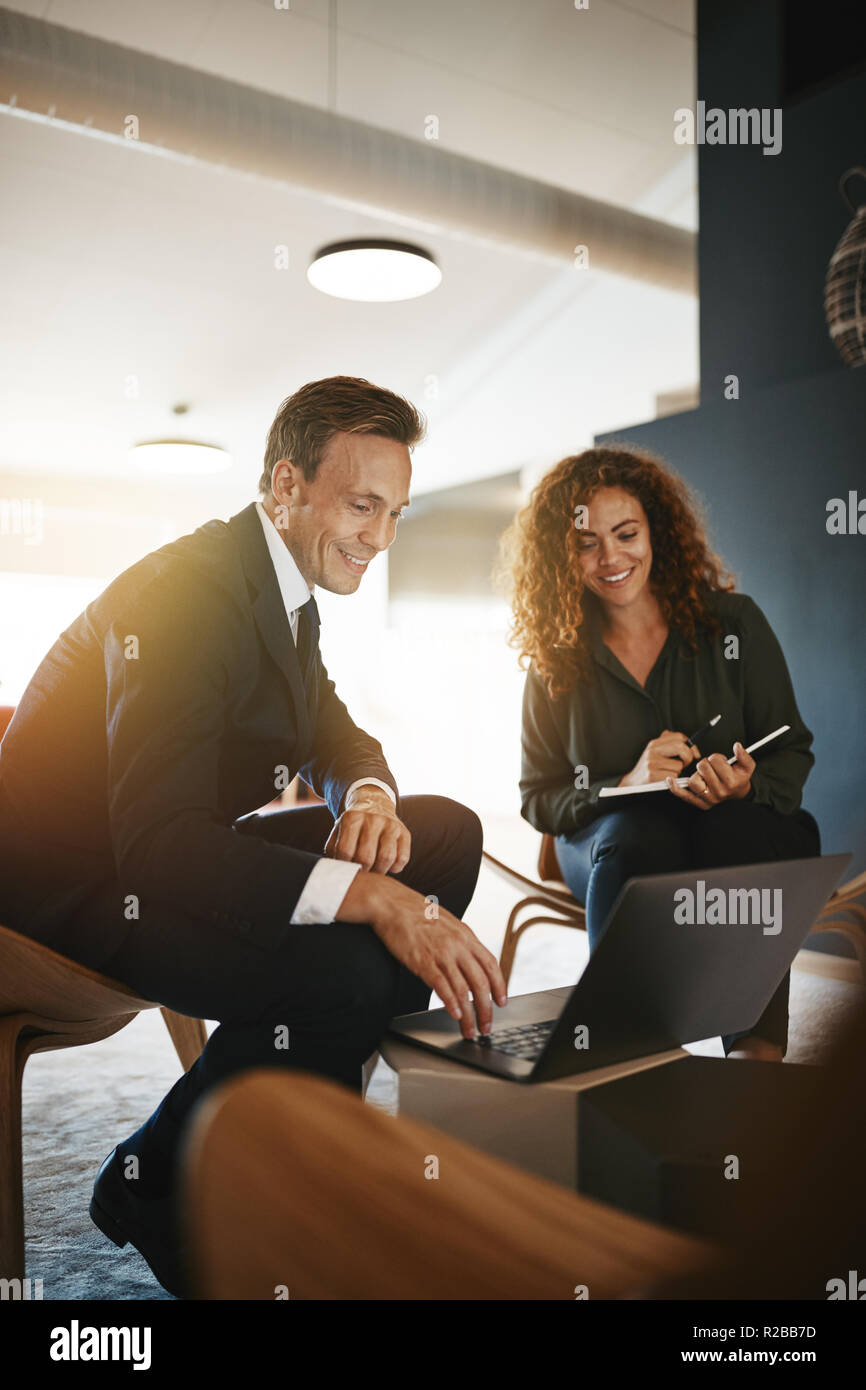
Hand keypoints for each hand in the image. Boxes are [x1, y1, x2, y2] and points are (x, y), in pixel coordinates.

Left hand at [324, 785, 410, 874]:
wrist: (375, 804)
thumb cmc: (354, 825)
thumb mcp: (339, 830)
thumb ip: (333, 849)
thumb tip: (336, 871)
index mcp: (352, 818)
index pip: (345, 851)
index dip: (344, 865)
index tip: (346, 869)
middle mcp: (373, 819)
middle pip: (366, 857)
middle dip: (362, 870)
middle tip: (361, 872)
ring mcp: (391, 825)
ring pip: (386, 858)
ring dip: (379, 871)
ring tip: (373, 871)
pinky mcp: (405, 833)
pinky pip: (402, 859)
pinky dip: (394, 868)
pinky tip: (387, 865)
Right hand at [337, 872, 507, 1039]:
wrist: (391, 904)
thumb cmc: (416, 913)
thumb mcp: (448, 923)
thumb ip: (460, 941)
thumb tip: (470, 960)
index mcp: (466, 935)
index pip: (491, 965)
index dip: (499, 986)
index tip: (501, 1002)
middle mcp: (457, 945)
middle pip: (481, 983)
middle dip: (486, 1009)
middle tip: (486, 1026)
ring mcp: (441, 953)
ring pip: (463, 990)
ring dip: (469, 1015)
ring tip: (469, 1029)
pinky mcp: (422, 961)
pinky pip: (441, 986)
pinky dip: (450, 1003)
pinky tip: (454, 1014)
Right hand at [619, 730, 699, 786]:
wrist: (632, 783)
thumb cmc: (648, 768)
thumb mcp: (655, 752)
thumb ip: (668, 744)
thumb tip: (687, 741)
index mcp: (654, 743)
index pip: (679, 737)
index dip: (690, 745)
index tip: (693, 753)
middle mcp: (652, 751)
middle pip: (681, 747)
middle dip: (688, 757)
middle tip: (686, 764)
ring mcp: (652, 763)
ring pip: (679, 765)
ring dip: (678, 771)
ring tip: (669, 772)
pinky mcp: (652, 775)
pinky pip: (673, 776)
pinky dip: (673, 780)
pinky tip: (665, 779)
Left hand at [665, 741, 754, 810]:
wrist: (737, 795)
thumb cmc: (739, 779)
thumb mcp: (747, 767)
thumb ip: (744, 756)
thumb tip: (737, 746)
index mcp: (731, 781)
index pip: (715, 760)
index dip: (717, 757)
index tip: (721, 762)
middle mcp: (719, 791)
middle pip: (702, 767)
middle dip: (706, 763)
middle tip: (713, 768)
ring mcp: (709, 799)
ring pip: (693, 780)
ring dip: (697, 775)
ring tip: (705, 775)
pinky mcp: (700, 803)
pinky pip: (684, 795)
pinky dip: (675, 788)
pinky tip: (670, 780)